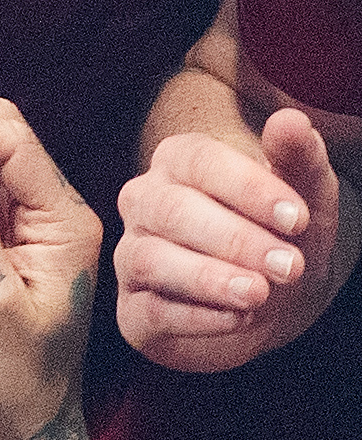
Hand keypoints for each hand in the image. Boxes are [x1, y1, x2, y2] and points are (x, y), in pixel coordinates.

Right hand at [117, 108, 347, 370]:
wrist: (273, 305)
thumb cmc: (282, 239)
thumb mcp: (306, 202)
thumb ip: (299, 161)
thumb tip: (291, 120)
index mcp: (179, 163)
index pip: (198, 160)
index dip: (247, 188)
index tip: (296, 218)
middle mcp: (144, 203)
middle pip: (170, 209)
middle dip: (234, 239)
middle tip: (289, 266)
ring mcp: (132, 256)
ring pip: (150, 259)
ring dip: (209, 279)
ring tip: (259, 294)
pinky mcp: (134, 312)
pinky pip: (151, 311)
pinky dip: (198, 317)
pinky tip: (239, 319)